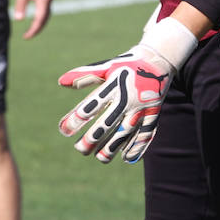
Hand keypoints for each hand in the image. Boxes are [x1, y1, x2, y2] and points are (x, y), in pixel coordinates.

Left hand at [12, 0, 51, 38]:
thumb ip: (21, 4)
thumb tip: (19, 19)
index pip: (40, 19)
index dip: (33, 29)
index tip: (26, 36)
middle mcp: (49, 0)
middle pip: (45, 19)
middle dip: (37, 29)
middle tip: (27, 36)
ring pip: (46, 15)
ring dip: (39, 23)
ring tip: (30, 31)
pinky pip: (45, 10)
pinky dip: (41, 17)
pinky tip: (35, 19)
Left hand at [57, 16, 197, 163]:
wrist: (158, 61)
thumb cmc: (125, 65)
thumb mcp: (105, 67)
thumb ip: (84, 75)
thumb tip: (61, 82)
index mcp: (113, 85)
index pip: (91, 105)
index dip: (77, 119)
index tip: (64, 130)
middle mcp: (128, 98)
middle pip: (108, 123)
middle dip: (93, 138)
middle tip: (80, 150)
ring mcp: (142, 108)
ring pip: (126, 132)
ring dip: (113, 147)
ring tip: (100, 158)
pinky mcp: (154, 114)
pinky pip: (145, 134)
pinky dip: (137, 147)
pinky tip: (126, 158)